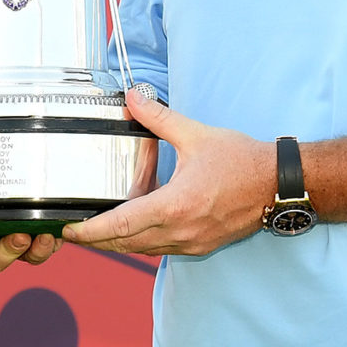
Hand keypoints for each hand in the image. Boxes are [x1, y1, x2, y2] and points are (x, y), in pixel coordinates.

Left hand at [63, 85, 276, 257]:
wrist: (279, 185)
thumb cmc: (243, 162)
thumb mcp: (197, 135)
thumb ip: (159, 118)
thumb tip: (132, 98)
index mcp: (177, 205)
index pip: (122, 224)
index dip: (91, 230)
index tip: (68, 229)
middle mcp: (181, 230)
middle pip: (125, 244)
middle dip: (95, 240)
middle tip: (70, 231)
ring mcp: (191, 242)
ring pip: (142, 249)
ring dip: (117, 242)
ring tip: (94, 229)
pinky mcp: (200, 246)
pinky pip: (160, 248)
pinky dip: (140, 241)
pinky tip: (132, 226)